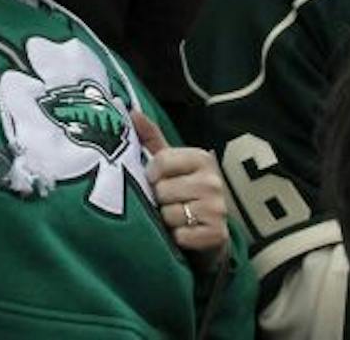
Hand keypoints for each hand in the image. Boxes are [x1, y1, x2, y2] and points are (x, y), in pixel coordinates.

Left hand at [133, 111, 228, 261]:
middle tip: (168, 201)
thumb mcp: (169, 163)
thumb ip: (151, 138)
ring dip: (167, 220)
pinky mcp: (217, 234)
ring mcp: (218, 209)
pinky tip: (184, 233)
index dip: (152, 174)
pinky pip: (181, 236)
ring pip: (170, 214)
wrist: (208, 229)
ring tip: (176, 217)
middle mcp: (213, 181)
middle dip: (159, 199)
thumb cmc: (183, 191)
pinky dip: (177, 237)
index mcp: (201, 158)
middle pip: (163, 189)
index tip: (156, 179)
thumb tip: (131, 112)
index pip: (161, 160)